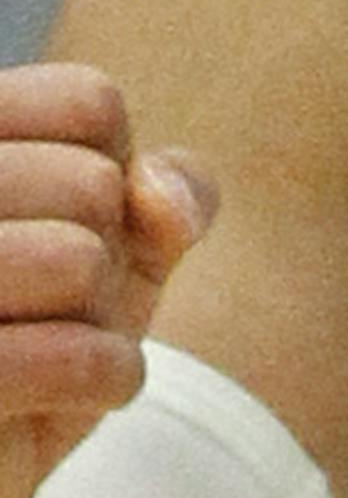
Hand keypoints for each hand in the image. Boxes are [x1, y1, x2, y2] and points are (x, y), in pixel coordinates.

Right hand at [0, 62, 213, 497]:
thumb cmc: (34, 344)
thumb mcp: (114, 260)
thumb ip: (162, 199)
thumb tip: (161, 195)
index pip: (92, 102)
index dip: (120, 181)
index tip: (78, 231)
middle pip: (92, 184)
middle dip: (109, 262)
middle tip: (62, 309)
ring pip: (80, 260)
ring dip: (105, 323)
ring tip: (63, 348)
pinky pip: (73, 356)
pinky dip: (109, 379)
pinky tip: (78, 395)